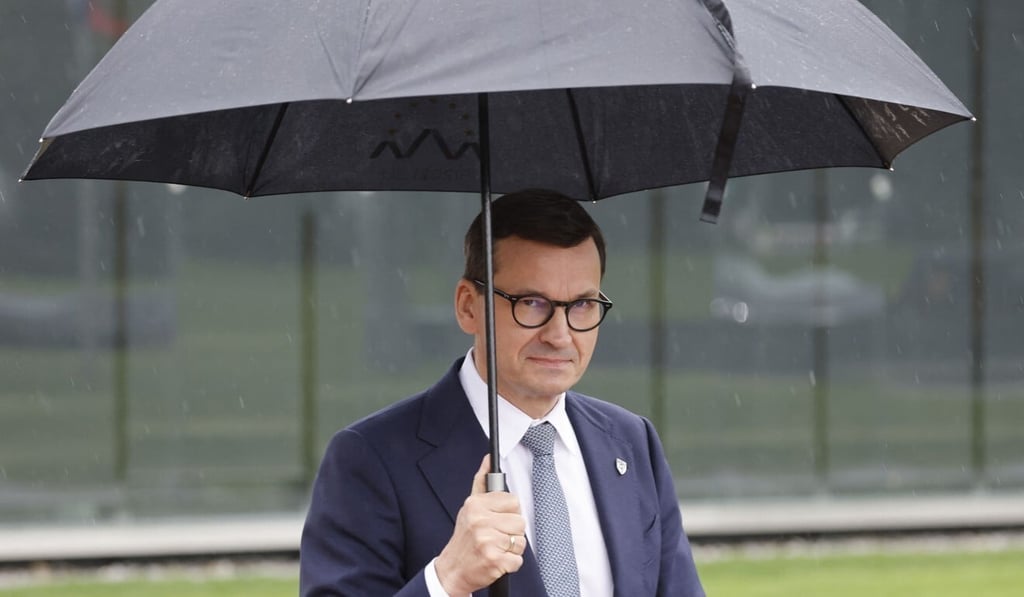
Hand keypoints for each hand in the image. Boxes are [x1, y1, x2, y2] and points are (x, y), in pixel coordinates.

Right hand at [435, 455, 526, 595]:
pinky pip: (518, 560)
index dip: (509, 513)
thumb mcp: (470, 507)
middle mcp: (480, 521)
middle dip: (512, 532)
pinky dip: (510, 563)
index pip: (513, 502)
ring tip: (496, 548)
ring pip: (521, 542)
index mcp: (476, 505)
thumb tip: (489, 459)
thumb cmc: (465, 537)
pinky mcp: (494, 561)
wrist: (453, 570)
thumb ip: (482, 482)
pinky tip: (496, 560)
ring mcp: (487, 542)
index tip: (498, 519)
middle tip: (496, 536)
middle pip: (520, 522)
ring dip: (512, 548)